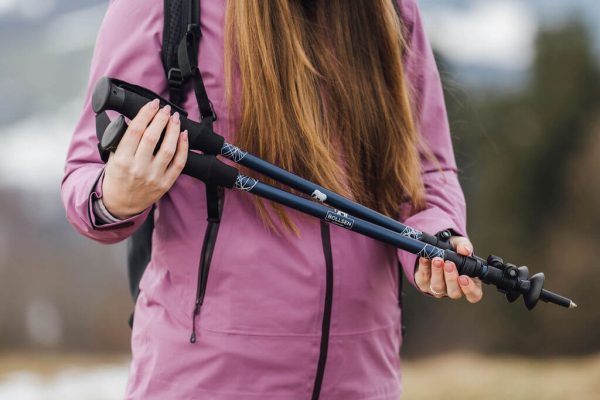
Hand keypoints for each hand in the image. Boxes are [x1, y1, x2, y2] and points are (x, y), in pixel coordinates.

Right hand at [102, 99, 188, 218]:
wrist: (120, 203)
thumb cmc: (117, 177)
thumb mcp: (112, 157)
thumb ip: (123, 140)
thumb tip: (139, 118)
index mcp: (122, 160)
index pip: (135, 130)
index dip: (146, 114)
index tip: (152, 104)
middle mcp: (138, 168)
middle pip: (153, 137)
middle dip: (161, 119)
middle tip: (165, 109)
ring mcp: (154, 176)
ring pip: (168, 149)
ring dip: (174, 130)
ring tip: (174, 118)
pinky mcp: (166, 183)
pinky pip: (179, 163)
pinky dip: (184, 148)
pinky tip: (184, 135)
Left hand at [414, 236, 482, 302]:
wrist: (436, 250)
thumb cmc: (454, 251)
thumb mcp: (460, 245)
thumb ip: (464, 246)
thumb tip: (465, 250)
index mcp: (469, 284)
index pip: (474, 295)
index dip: (469, 289)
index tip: (464, 278)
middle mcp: (454, 289)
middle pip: (454, 292)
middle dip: (451, 278)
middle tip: (449, 264)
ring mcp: (439, 289)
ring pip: (438, 287)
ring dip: (437, 273)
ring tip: (437, 260)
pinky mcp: (424, 284)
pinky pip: (423, 279)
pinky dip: (424, 268)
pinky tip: (425, 258)